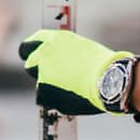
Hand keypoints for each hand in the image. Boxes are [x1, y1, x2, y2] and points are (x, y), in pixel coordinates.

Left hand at [18, 29, 139, 119]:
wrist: (110, 80)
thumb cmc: (104, 65)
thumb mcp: (82, 50)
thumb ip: (65, 54)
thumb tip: (60, 63)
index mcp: (54, 40)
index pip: (33, 42)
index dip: (34, 50)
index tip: (35, 55)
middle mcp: (44, 54)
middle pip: (29, 63)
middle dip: (36, 69)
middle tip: (48, 76)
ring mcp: (43, 75)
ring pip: (41, 84)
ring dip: (51, 86)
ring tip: (74, 89)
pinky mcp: (46, 93)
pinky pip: (49, 98)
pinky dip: (58, 99)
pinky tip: (76, 97)